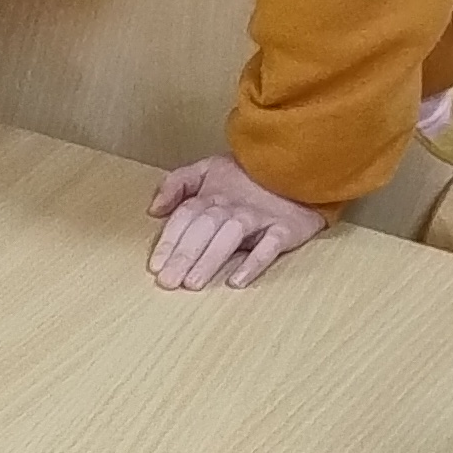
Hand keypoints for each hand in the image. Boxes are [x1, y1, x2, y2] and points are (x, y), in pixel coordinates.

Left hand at [147, 155, 327, 289]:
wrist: (298, 169)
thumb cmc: (248, 178)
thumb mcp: (209, 169)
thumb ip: (178, 184)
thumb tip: (154, 209)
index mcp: (212, 194)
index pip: (185, 216)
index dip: (169, 240)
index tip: (155, 266)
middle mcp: (233, 206)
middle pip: (204, 228)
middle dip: (185, 255)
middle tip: (169, 282)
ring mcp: (259, 217)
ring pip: (231, 237)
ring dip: (211, 259)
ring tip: (194, 283)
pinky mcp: (285, 229)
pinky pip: (269, 246)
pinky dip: (254, 262)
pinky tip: (237, 281)